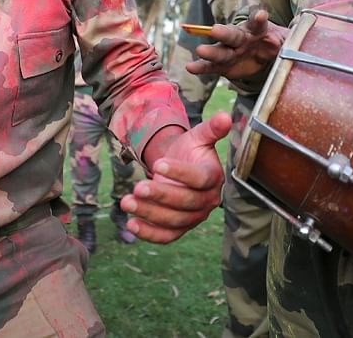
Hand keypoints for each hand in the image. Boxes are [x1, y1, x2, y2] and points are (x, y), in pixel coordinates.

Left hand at [119, 113, 231, 243]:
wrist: (181, 166)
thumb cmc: (189, 150)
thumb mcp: (198, 137)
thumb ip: (211, 129)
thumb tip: (226, 116)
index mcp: (213, 177)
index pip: (199, 179)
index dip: (180, 173)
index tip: (158, 164)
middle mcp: (208, 201)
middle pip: (185, 202)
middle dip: (160, 196)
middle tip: (138, 188)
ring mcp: (194, 217)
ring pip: (174, 220)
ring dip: (149, 214)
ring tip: (126, 202)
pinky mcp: (181, 228)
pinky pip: (167, 236)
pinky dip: (149, 234)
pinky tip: (130, 225)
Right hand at [186, 11, 284, 80]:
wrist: (263, 56)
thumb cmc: (274, 45)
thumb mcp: (286, 43)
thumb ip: (288, 43)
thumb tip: (300, 43)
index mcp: (256, 30)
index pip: (257, 23)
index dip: (259, 19)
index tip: (261, 15)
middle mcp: (240, 38)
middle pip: (231, 34)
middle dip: (223, 32)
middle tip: (215, 30)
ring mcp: (229, 51)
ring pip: (219, 51)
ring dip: (209, 50)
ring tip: (199, 50)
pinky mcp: (223, 66)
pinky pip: (210, 67)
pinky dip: (200, 67)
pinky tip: (190, 67)